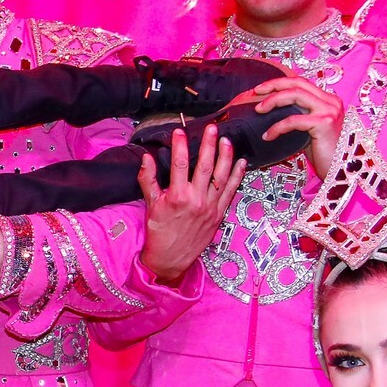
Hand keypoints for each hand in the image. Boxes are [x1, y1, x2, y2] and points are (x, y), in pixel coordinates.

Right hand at [138, 125, 245, 281]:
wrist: (171, 258)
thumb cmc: (159, 231)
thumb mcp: (150, 204)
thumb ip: (148, 179)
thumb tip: (146, 158)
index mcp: (177, 196)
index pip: (180, 164)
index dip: (180, 145)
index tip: (180, 131)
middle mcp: (196, 200)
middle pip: (204, 166)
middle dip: (208, 144)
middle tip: (212, 128)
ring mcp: (210, 207)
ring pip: (221, 176)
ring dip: (226, 156)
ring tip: (226, 140)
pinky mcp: (219, 214)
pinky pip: (231, 191)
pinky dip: (237, 176)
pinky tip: (241, 162)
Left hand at [251, 75, 344, 176]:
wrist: (340, 169)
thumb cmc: (323, 152)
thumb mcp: (308, 129)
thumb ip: (297, 115)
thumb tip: (270, 110)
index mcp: (328, 100)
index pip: (301, 82)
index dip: (279, 82)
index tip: (261, 88)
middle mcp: (331, 101)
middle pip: (297, 83)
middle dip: (274, 85)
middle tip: (256, 91)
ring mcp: (329, 110)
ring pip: (295, 95)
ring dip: (273, 100)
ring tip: (259, 110)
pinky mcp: (324, 123)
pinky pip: (294, 120)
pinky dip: (277, 127)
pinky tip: (268, 136)